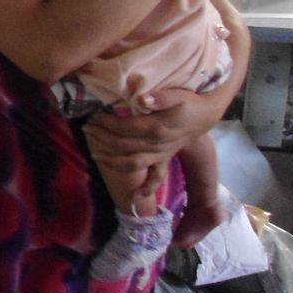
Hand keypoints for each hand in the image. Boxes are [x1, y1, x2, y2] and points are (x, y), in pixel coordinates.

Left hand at [83, 88, 206, 177]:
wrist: (205, 115)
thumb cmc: (189, 103)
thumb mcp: (177, 95)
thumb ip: (160, 97)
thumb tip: (141, 100)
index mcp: (157, 128)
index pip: (124, 128)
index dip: (106, 123)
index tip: (93, 116)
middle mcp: (158, 145)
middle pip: (124, 145)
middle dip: (102, 138)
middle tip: (86, 129)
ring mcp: (161, 155)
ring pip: (133, 163)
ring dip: (111, 160)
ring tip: (94, 153)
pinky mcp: (164, 159)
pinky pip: (157, 177)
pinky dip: (147, 188)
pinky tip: (135, 197)